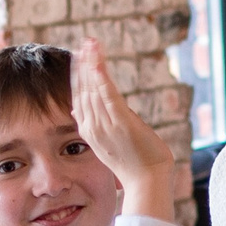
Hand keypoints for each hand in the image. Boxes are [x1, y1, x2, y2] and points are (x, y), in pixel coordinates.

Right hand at [72, 37, 174, 219]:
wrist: (147, 182)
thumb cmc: (133, 165)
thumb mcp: (107, 144)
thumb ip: (95, 124)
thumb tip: (77, 109)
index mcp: (90, 131)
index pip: (78, 98)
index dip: (78, 77)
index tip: (78, 58)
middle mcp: (94, 127)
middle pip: (83, 90)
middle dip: (83, 65)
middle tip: (85, 42)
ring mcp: (107, 125)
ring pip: (94, 89)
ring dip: (92, 64)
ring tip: (91, 44)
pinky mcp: (122, 122)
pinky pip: (108, 95)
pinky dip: (101, 77)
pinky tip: (96, 61)